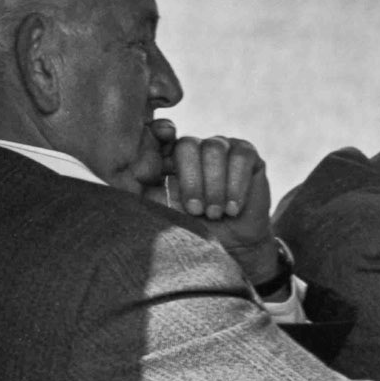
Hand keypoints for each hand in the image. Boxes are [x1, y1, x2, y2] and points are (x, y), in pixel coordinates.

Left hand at [145, 128, 280, 284]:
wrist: (235, 246)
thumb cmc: (198, 230)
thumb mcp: (169, 215)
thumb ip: (151, 195)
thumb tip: (132, 176)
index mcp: (172, 158)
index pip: (161, 136)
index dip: (158, 134)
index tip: (161, 143)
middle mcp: (196, 148)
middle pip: (188, 146)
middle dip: (191, 181)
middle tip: (197, 210)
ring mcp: (222, 147)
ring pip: (214, 149)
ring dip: (214, 186)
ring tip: (216, 213)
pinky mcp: (247, 154)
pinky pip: (240, 157)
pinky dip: (235, 184)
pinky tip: (233, 207)